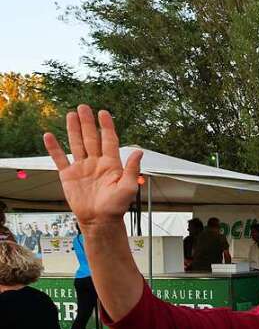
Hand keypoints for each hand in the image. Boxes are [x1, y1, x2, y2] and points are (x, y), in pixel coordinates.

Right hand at [43, 106, 140, 225]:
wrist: (99, 221)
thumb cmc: (116, 207)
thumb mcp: (129, 188)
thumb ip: (132, 169)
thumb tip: (139, 151)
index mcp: (111, 164)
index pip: (109, 140)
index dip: (106, 126)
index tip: (103, 112)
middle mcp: (96, 162)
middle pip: (91, 138)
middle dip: (87, 122)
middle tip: (83, 107)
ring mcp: (82, 168)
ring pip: (76, 144)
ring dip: (73, 129)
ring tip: (71, 114)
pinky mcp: (68, 175)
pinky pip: (60, 159)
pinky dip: (54, 148)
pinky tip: (49, 136)